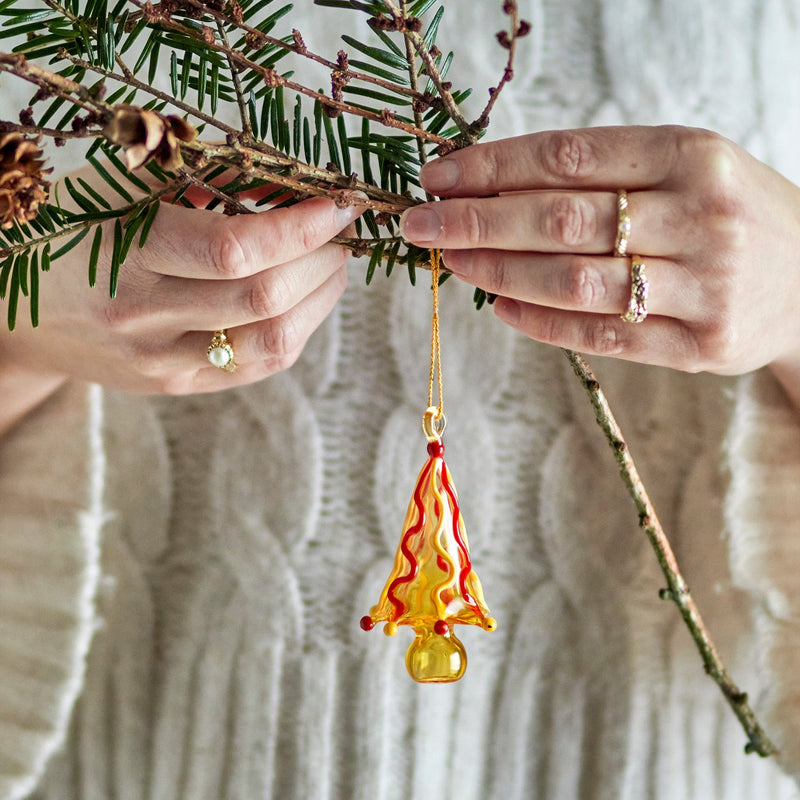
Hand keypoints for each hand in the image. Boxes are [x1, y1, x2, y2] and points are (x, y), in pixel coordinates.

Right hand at [0, 190, 361, 416]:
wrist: (13, 308)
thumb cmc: (71, 232)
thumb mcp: (121, 189)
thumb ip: (204, 181)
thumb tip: (289, 180)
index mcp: (124, 253)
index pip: (236, 250)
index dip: (301, 226)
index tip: (338, 203)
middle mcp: (143, 318)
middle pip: (265, 298)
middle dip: (323, 259)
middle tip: (341, 231)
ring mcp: (161, 362)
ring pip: (273, 342)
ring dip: (321, 300)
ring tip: (331, 264)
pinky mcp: (176, 386)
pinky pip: (258, 366)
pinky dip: (297, 329)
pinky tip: (304, 299)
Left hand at [400, 126, 799, 404]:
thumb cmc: (727, 213)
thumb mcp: (683, 167)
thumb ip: (602, 174)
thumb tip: (491, 187)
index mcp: (692, 155)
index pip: (568, 157)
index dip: (492, 167)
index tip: (438, 177)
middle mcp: (700, 217)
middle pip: (563, 218)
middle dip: (478, 221)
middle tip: (421, 225)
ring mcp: (704, 287)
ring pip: (576, 281)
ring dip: (500, 273)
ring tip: (453, 264)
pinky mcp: (700, 346)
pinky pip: (603, 337)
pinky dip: (542, 324)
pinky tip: (501, 308)